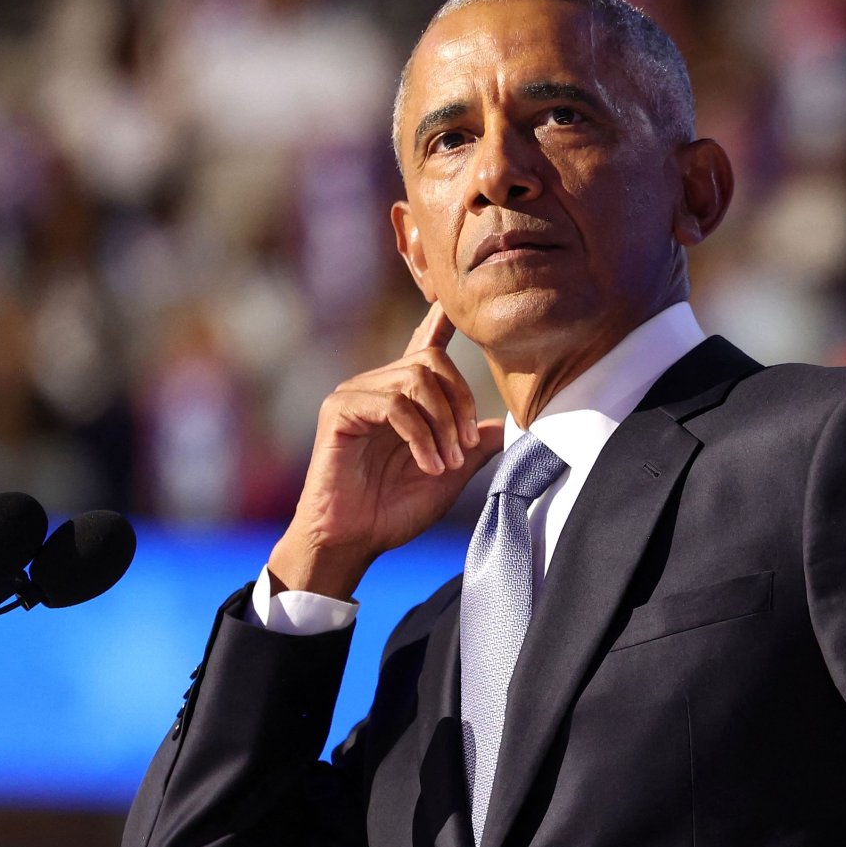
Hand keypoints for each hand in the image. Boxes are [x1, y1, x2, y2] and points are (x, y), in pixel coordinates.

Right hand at [267, 302, 504, 599]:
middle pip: (432, 361)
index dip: (441, 322)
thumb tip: (505, 425)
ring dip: (443, 424)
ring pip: (416, 380)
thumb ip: (474, 447)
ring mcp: (356, 395)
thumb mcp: (449, 475)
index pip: (423, 347)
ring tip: (447, 463)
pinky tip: (429, 465)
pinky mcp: (339, 410)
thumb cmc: (392, 511)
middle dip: (461, 402)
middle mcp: (377, 388)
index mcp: (402, 399)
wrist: (352, 542)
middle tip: (466, 446)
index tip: (455, 304)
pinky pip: (394, 404)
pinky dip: (420, 435)